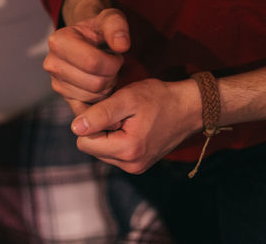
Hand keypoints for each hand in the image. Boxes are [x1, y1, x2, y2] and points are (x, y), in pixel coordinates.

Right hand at [43, 8, 129, 114]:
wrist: (88, 41)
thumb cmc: (99, 31)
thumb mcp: (110, 20)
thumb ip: (117, 27)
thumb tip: (121, 45)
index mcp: (59, 42)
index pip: (93, 63)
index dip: (113, 63)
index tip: (117, 56)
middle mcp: (52, 64)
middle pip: (95, 83)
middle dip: (111, 76)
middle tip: (113, 67)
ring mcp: (57, 84)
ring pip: (94, 97)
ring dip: (107, 88)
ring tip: (107, 73)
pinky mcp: (65, 98)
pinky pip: (87, 110)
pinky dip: (101, 104)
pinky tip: (107, 92)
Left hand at [70, 78, 202, 173]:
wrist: (190, 108)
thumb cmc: (160, 99)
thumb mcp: (128, 99)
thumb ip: (100, 114)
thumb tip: (75, 128)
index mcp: (127, 150)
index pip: (84, 142)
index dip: (89, 122)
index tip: (103, 107)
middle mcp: (130, 165)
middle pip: (91, 148)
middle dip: (97, 129)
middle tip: (116, 111)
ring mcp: (135, 167)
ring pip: (101, 151)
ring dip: (106, 134)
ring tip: (125, 118)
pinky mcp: (138, 164)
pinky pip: (114, 153)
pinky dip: (116, 138)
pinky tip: (129, 125)